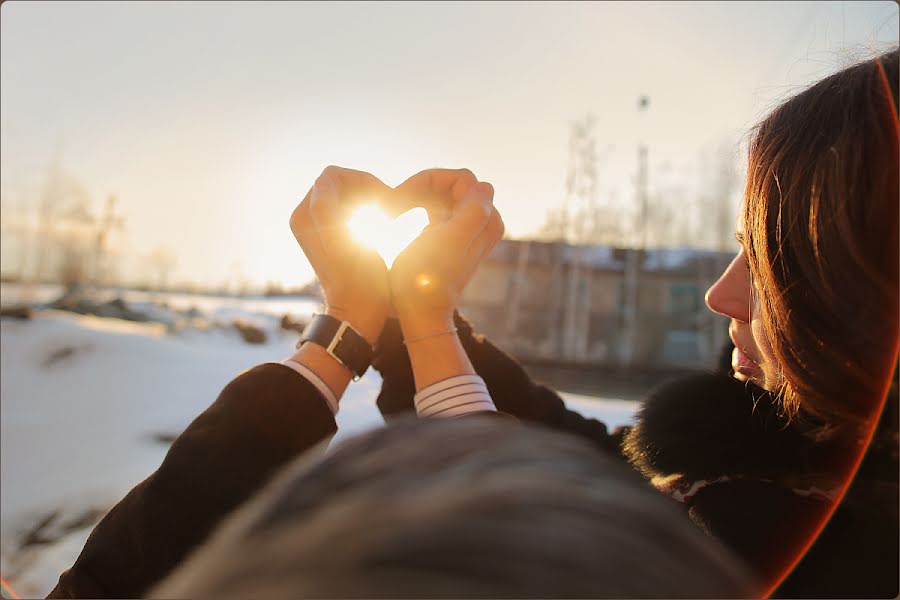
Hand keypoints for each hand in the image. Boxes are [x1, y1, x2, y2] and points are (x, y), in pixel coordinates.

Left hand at [290, 166, 399, 345]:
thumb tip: (325, 180)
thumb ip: (328, 206)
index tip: (384, 200)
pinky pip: (353, 208)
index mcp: (305, 215)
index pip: (334, 176)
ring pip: (350, 194)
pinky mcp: (334, 235)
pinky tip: (383, 225)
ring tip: (389, 217)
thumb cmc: (358, 282)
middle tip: (390, 208)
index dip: (363, 182)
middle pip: (341, 183)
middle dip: (368, 189)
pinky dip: (370, 210)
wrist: (360, 313)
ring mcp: (320, 226)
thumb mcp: (343, 242)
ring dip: (372, 199)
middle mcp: (308, 218)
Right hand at [390, 168, 504, 338]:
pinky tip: (400, 217)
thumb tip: (484, 186)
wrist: (420, 309)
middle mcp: (482, 222)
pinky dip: (418, 206)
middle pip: (452, 184)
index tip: (403, 195)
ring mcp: (465, 228)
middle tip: (395, 201)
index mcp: (487, 219)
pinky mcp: (449, 235)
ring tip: (394, 209)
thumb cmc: (428, 276)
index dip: (430, 180)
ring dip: (418, 196)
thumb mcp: (451, 241)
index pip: (460, 178)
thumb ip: (474, 212)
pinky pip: (436, 206)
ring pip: (442, 194)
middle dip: (423, 187)